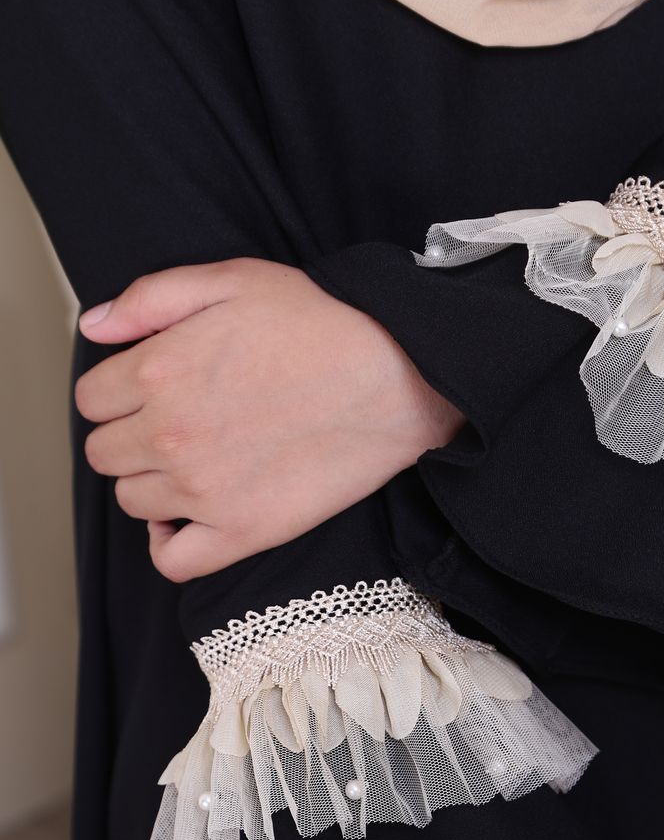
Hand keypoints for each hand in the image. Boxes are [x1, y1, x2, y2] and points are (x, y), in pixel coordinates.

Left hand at [75, 259, 463, 580]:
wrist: (397, 378)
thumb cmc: (322, 324)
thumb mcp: (233, 279)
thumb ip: (151, 297)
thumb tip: (94, 326)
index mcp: (158, 370)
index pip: (90, 399)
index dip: (119, 391)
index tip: (153, 389)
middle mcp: (170, 434)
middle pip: (104, 452)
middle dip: (131, 434)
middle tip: (178, 422)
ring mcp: (203, 490)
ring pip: (132, 500)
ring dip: (152, 483)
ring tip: (194, 463)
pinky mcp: (243, 531)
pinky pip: (173, 560)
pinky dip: (168, 543)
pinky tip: (186, 519)